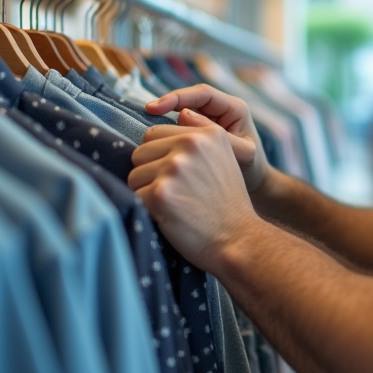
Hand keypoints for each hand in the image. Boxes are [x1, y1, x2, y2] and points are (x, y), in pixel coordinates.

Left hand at [129, 112, 260, 270]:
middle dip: (149, 173)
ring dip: (146, 192)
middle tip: (174, 193)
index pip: (154, 134)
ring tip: (173, 205)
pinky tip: (169, 217)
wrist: (239, 239)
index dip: (159, 157)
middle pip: (140, 152)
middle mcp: (190, 144)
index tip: (176, 177)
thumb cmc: (226, 205)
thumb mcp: (221, 160)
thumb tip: (152, 141)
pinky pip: (134, 197)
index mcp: (206, 133)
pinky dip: (146, 210)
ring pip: (134, 175)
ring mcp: (174, 168)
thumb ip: (193, 144)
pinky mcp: (161, 193)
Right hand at [146, 85, 272, 195]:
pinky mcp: (199, 132)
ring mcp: (208, 121)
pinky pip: (181, 126)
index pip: (203, 94)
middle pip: (189, 99)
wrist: (254, 184)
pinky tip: (155, 139)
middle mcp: (220, 110)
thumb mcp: (242, 154)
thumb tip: (184, 115)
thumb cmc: (251, 169)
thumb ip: (218, 137)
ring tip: (149, 125)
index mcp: (234, 109)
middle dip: (168, 104)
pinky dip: (168, 131)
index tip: (156, 107)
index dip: (178, 96)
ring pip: (182, 111)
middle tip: (147, 112)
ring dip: (165, 116)